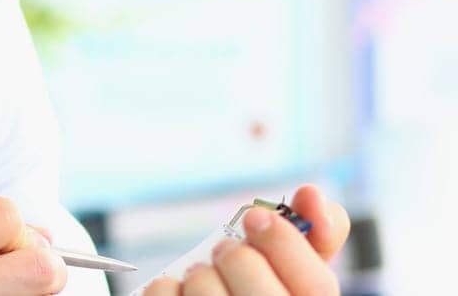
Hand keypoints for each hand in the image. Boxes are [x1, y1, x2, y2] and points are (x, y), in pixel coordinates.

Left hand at [144, 184, 351, 294]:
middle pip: (250, 271)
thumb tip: (311, 194)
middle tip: (227, 254)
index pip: (316, 284)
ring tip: (207, 283)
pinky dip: (168, 285)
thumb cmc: (261, 293)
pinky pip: (165, 292)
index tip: (258, 216)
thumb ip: (312, 235)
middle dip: (232, 252)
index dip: (284, 242)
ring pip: (203, 282)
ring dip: (200, 272)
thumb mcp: (296, 269)